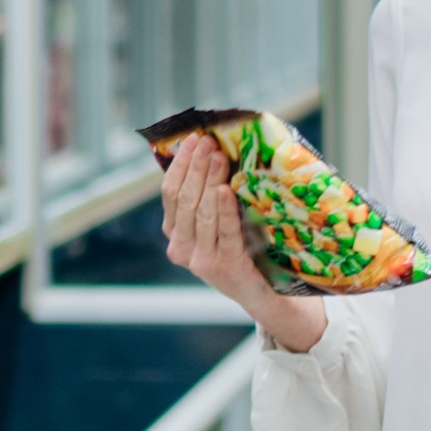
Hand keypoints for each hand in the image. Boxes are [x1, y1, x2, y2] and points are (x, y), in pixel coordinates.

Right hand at [160, 133, 325, 352]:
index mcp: (175, 234)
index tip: (193, 139)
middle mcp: (181, 248)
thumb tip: (211, 152)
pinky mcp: (224, 265)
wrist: (260, 292)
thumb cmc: (241, 249)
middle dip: (196, 166)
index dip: (180, 164)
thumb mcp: (217, 225)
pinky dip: (224, 208)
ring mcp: (200, 259)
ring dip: (210, 180)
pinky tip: (226, 189)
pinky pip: (224, 230)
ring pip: (201, 211)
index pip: (170, 193)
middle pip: (184, 199)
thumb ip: (207, 198)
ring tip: (219, 157)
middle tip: (208, 142)